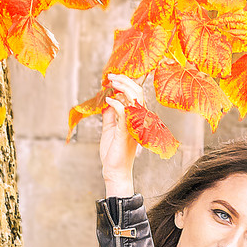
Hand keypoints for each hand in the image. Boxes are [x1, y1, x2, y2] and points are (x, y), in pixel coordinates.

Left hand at [99, 72, 147, 197]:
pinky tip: (108, 100)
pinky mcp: (126, 131)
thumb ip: (110, 114)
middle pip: (138, 92)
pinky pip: (124, 112)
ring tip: (111, 82)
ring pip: (135, 99)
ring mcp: (134, 124)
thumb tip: (108, 100)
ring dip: (122, 87)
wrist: (114, 169)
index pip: (136, 95)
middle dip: (125, 80)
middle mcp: (138, 119)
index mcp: (135, 118)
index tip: (113, 78)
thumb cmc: (113, 151)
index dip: (126, 83)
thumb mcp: (109, 128)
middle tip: (111, 76)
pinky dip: (116, 103)